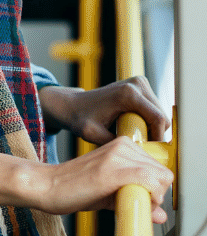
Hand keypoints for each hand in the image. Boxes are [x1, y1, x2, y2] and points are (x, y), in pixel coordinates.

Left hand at [38, 78, 169, 143]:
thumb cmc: (81, 119)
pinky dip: (147, 120)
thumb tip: (139, 153)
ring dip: (150, 127)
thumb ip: (116, 144)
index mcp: (128, 94)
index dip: (157, 137)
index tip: (148, 150)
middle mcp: (136, 84)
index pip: (158, 119)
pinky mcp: (140, 85)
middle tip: (135, 142)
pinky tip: (131, 124)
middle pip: (161, 116)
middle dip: (153, 133)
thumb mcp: (94, 135)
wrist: (73, 105)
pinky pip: (153, 109)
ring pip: (159, 113)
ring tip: (129, 132)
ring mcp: (139, 82)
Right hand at [39, 136, 173, 223]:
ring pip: (159, 177)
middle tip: (131, 201)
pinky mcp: (111, 170)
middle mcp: (122, 146)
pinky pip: (148, 182)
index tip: (141, 196)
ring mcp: (117, 156)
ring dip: (150, 196)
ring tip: (123, 201)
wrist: (45, 185)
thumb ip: (135, 197)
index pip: (159, 168)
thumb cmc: (72, 187)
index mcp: (122, 145)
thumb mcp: (109, 191)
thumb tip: (161, 215)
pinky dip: (147, 197)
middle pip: (163, 173)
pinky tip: (126, 201)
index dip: (155, 187)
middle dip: (155, 193)